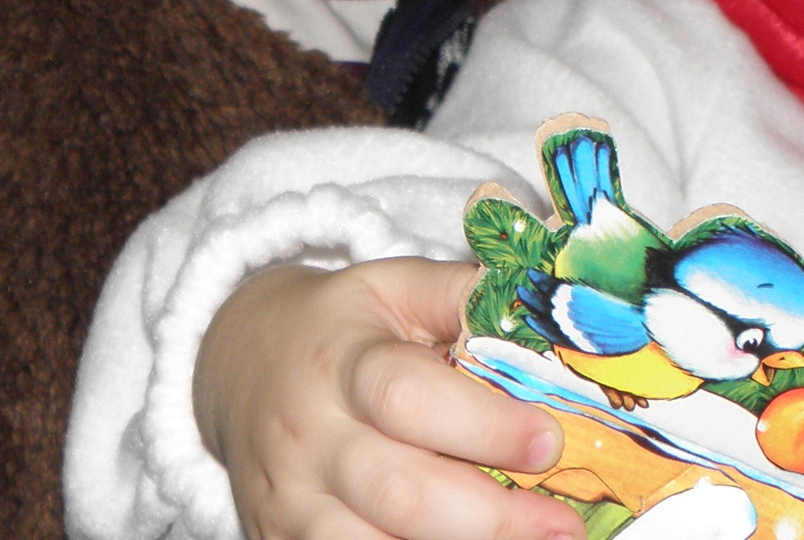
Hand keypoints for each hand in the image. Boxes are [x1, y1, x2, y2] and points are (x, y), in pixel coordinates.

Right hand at [193, 258, 578, 539]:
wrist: (240, 365)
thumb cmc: (339, 327)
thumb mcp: (393, 287)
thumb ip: (464, 296)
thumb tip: (549, 318)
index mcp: (340, 360)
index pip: (406, 396)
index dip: (483, 425)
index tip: (549, 441)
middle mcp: (309, 437)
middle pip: (400, 493)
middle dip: (492, 518)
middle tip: (563, 526)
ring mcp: (291, 503)